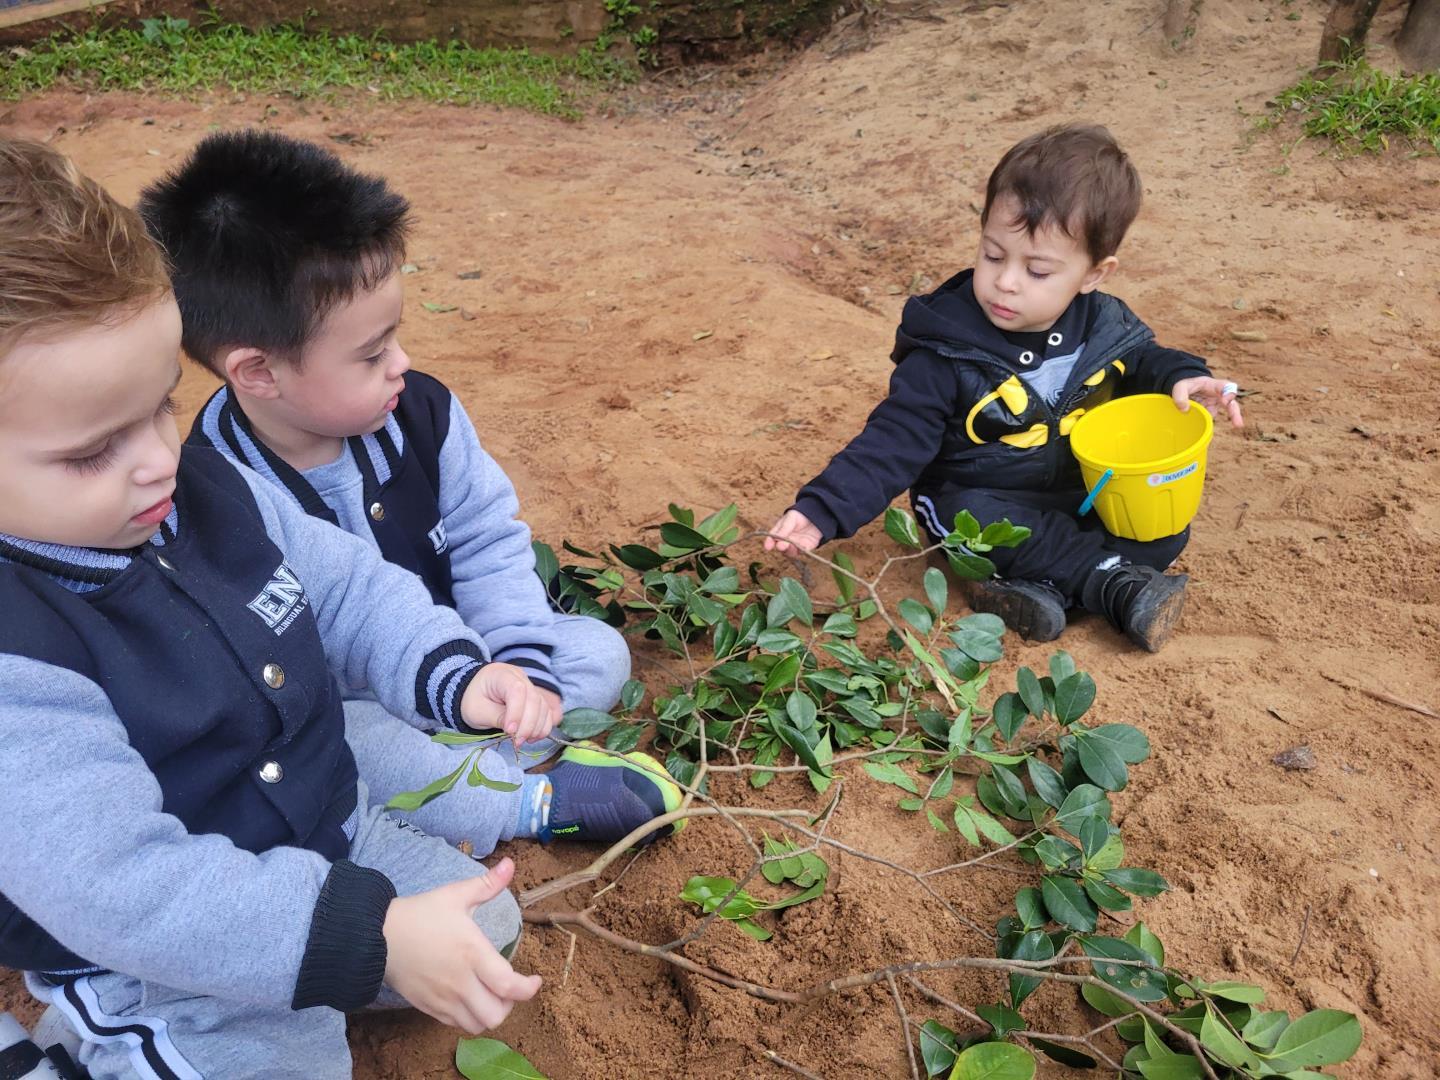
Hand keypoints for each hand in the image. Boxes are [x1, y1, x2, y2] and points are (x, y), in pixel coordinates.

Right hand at [382, 858, 540, 1032]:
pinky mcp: (428, 1007)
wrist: (376, 936)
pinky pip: (456, 1024)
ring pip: (477, 1024)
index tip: (534, 980)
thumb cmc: (420, 913)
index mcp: (472, 953)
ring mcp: (443, 998)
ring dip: (490, 1013)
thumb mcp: (455, 895)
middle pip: (496, 1014)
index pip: (509, 986)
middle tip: (509, 987)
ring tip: (490, 994)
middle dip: (510, 1005)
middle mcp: (460, 982)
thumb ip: (487, 884)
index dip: (528, 989)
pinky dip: (469, 1017)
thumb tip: (511, 863)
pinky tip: (469, 998)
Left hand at [460, 663, 558, 746]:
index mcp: (501, 675)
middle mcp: (520, 678)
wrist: (474, 692)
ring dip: (536, 727)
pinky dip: (542, 727)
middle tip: (517, 741)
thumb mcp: (476, 710)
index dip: (516, 712)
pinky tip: (532, 737)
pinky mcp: (535, 698)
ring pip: (543, 706)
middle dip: (528, 724)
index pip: (517, 690)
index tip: (509, 730)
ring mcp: (530, 687)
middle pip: (534, 699)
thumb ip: (495, 717)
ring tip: (522, 740)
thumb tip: (513, 729)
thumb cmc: (473, 700)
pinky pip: (546, 712)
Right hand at [764, 509, 822, 554]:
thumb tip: (776, 539)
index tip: (767, 547)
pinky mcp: (807, 547)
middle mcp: (787, 540)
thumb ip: (785, 528)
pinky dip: (802, 550)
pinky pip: (804, 551)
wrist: (816, 514)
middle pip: (781, 547)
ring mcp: (796, 544)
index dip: (769, 543)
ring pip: (791, 551)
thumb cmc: (800, 515)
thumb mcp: (790, 518)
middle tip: (781, 546)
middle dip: (781, 547)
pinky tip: (802, 547)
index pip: (772, 538)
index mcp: (780, 532)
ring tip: (791, 546)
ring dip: (790, 550)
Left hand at [1172, 376, 1242, 428]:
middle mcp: (1219, 395)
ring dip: (1233, 418)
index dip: (1228, 393)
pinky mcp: (1211, 413)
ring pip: (1228, 412)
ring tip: (1238, 425)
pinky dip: (1212, 425)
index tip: (1225, 401)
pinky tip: (1210, 432)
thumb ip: (1180, 395)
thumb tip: (1184, 410)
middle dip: (1235, 411)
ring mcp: (1216, 405)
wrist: (1186, 389)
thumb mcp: (1180, 386)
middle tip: (1238, 422)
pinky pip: (1213, 420)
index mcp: (1214, 385)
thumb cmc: (1186, 385)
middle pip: (1231, 402)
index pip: (1225, 386)